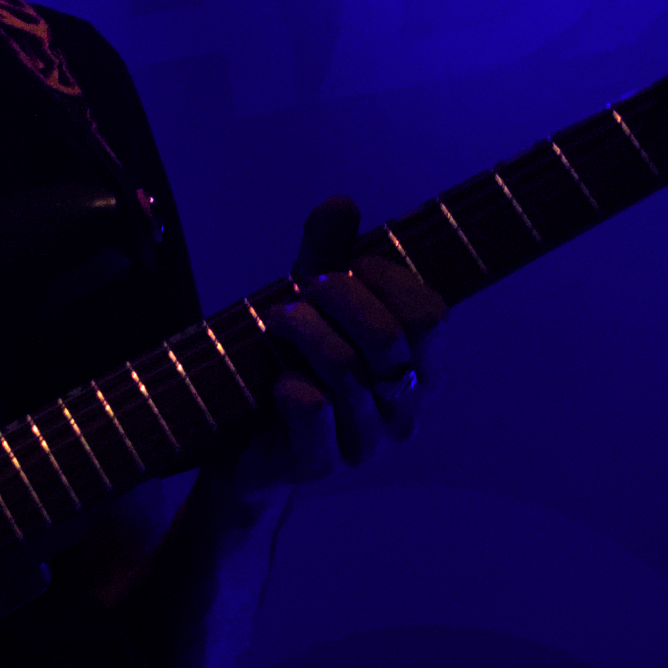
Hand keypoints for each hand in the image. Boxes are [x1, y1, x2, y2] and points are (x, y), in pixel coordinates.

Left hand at [227, 194, 445, 497]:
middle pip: (390, 338)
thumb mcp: (310, 301)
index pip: (429, 314)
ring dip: (303, 332)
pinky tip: (277, 381)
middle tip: (301, 291)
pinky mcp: (323, 465)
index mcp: (420, 366)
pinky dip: (289, 382)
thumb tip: (341, 203)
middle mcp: (405, 407)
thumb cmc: (290, 362)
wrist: (238, 436)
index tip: (344, 266)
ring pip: (346, 369)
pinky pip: (313, 409)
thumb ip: (328, 254)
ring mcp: (367, 441)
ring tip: (276, 322)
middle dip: (338, 298)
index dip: (384, 278)